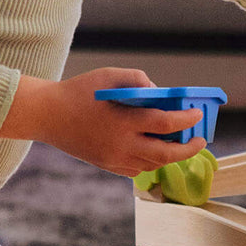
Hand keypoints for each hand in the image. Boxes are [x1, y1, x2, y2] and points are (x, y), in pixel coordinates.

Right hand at [0, 67, 206, 176]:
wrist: (46, 115)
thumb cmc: (78, 92)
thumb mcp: (108, 76)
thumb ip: (137, 80)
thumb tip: (159, 92)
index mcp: (123, 121)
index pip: (166, 123)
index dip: (186, 120)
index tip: (197, 114)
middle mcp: (121, 145)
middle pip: (166, 154)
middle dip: (188, 149)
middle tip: (199, 140)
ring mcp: (115, 159)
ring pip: (153, 165)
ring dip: (170, 155)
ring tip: (179, 143)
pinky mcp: (108, 165)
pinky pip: (138, 169)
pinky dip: (151, 161)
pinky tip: (155, 149)